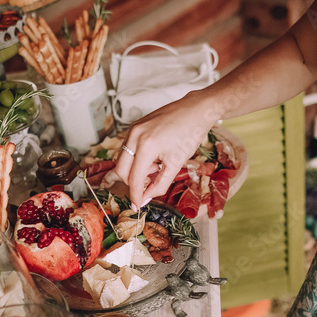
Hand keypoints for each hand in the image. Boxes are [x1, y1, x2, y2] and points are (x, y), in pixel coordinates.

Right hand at [114, 91, 220, 206]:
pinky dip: (138, 159)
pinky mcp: (135, 127)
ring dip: (137, 170)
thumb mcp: (176, 163)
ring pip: (123, 160)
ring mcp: (132, 129)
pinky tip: (155, 157)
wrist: (196, 109)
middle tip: (152, 182)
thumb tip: (146, 199)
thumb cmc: (190, 133)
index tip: (137, 207)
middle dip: (134, 182)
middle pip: (121, 170)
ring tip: (158, 166)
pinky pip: (128, 150)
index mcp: (146, 145)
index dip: (135, 195)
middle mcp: (134, 136)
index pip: (134, 178)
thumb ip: (160, 184)